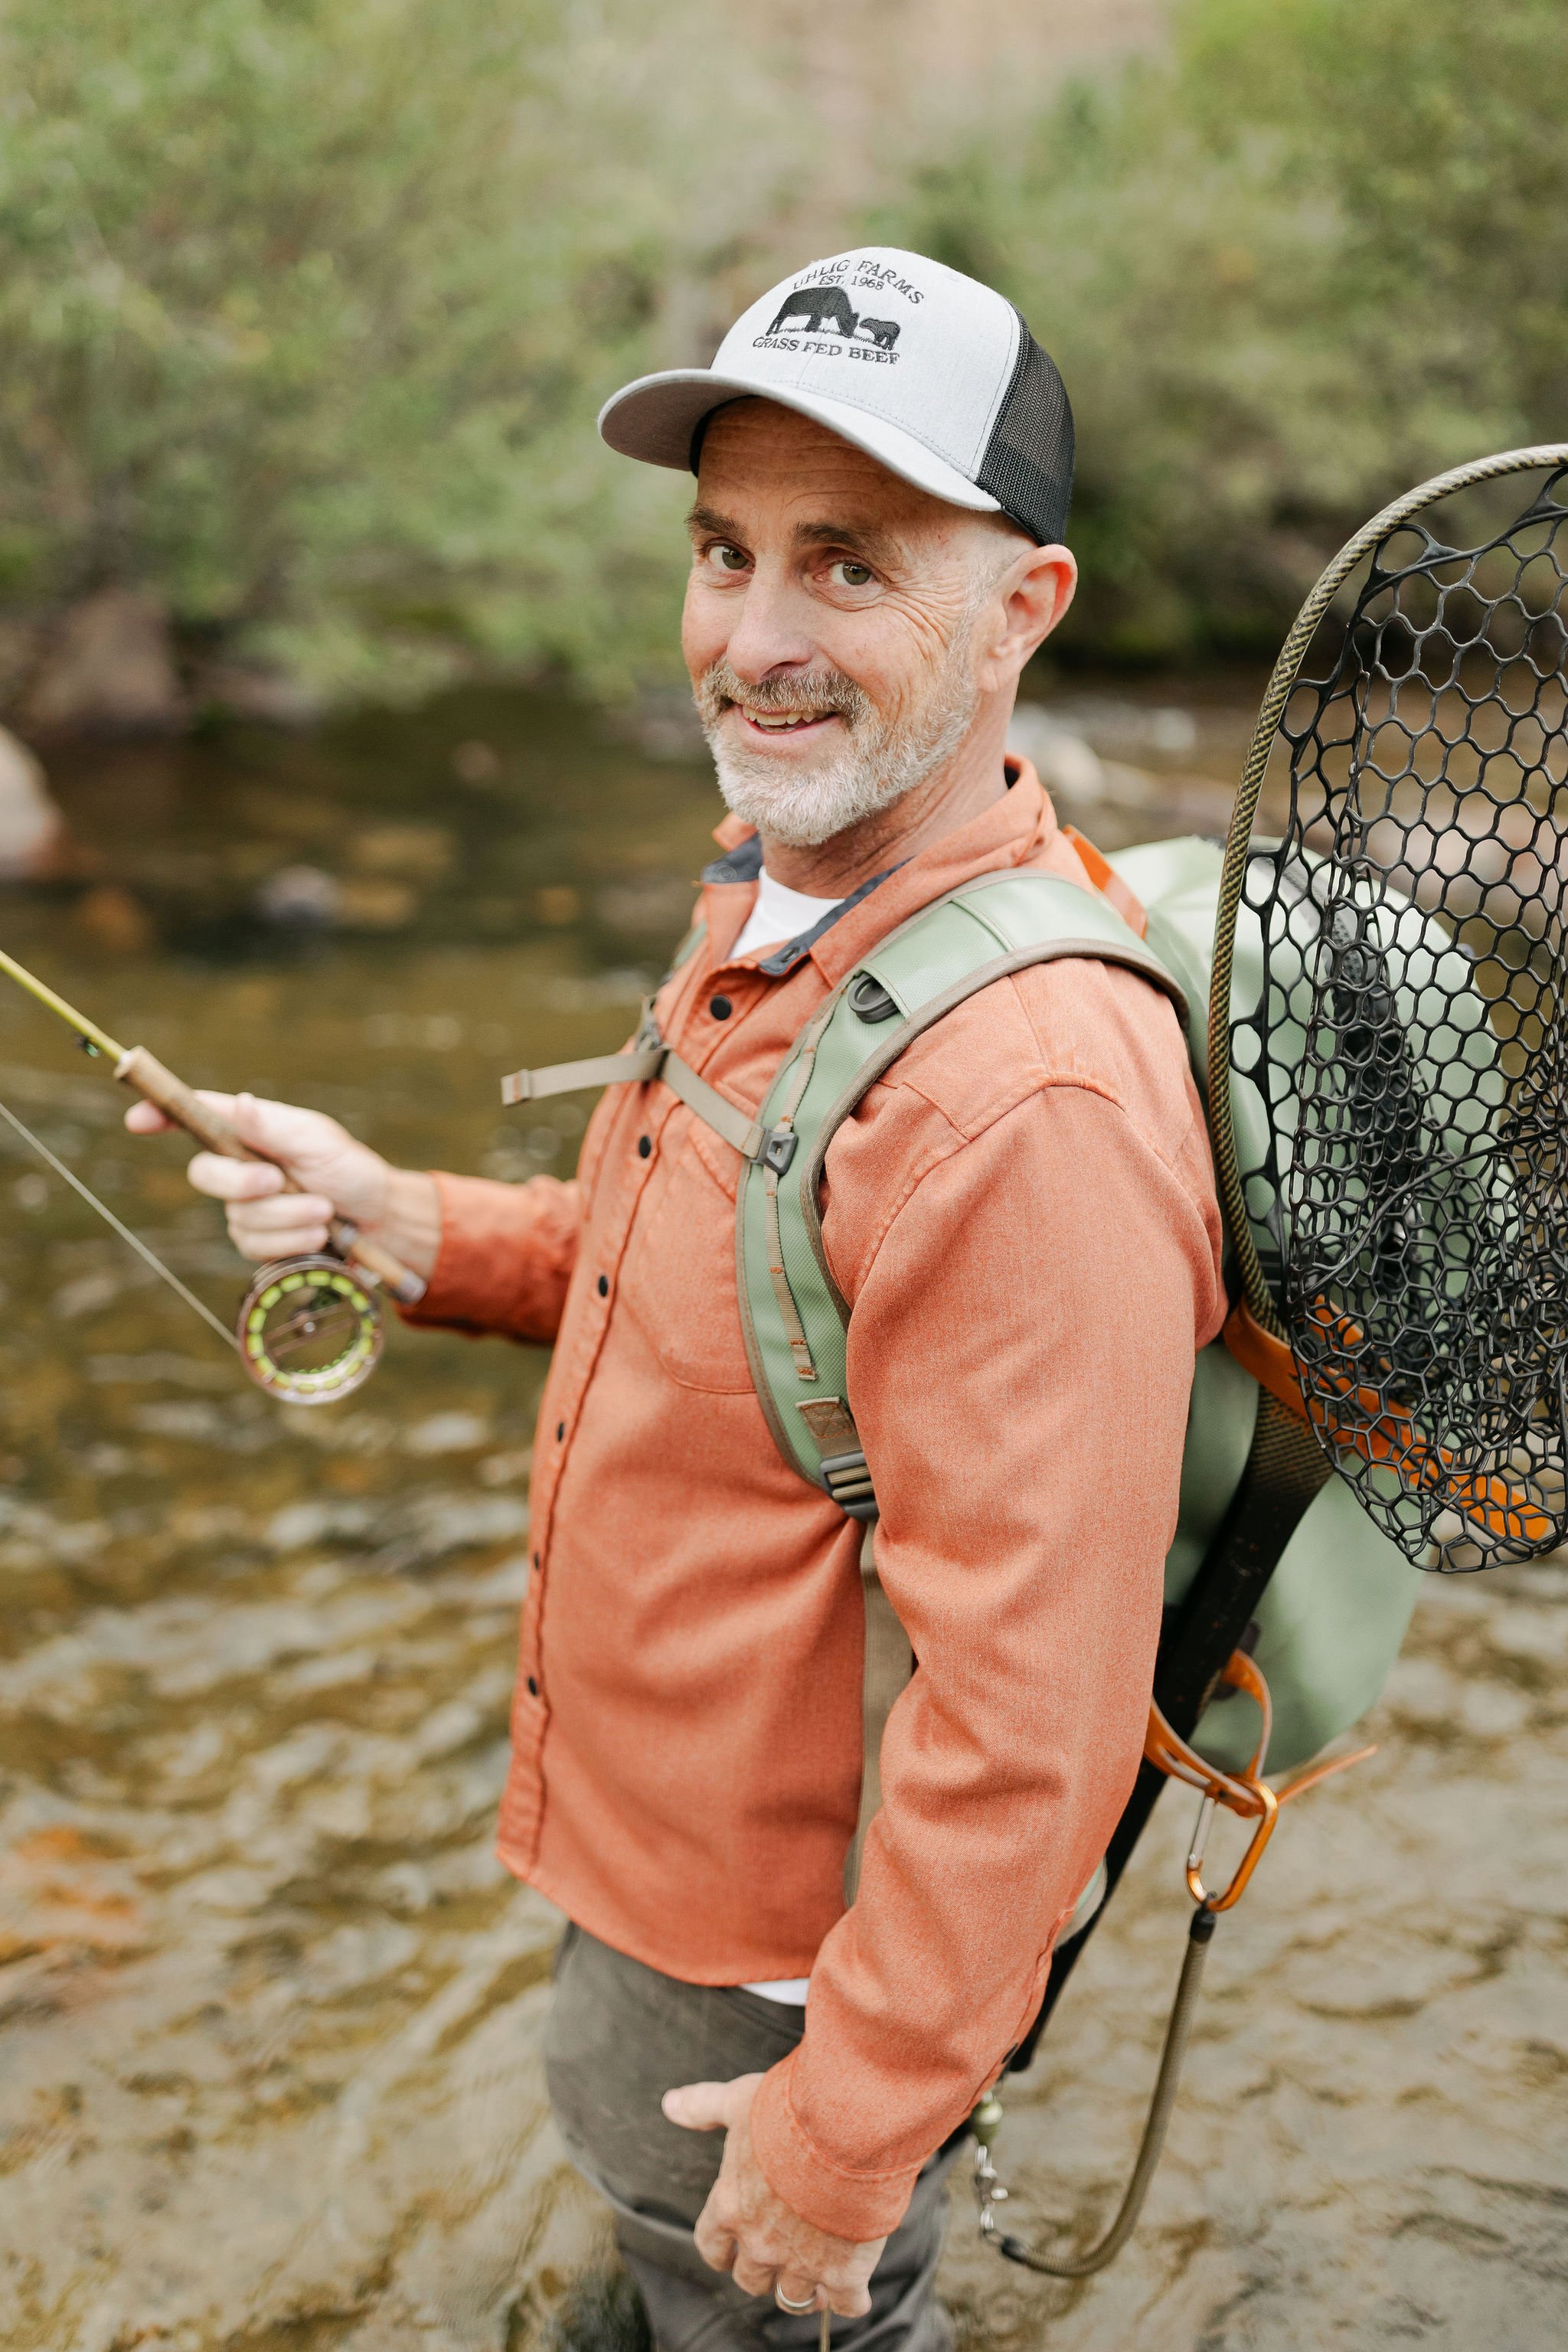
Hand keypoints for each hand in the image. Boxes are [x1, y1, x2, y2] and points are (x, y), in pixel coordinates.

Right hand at [125, 1090, 437, 1274]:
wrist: (377, 1221)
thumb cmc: (349, 1170)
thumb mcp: (319, 1142)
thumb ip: (276, 1128)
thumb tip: (239, 1104)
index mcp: (249, 1131)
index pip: (196, 1118)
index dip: (161, 1115)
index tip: (138, 1120)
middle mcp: (239, 1167)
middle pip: (204, 1174)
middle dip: (242, 1183)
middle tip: (279, 1180)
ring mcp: (244, 1206)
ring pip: (238, 1217)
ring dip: (287, 1215)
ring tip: (324, 1210)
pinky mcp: (257, 1241)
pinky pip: (255, 1246)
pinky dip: (292, 1239)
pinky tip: (319, 1234)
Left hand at [663, 2074, 885, 2319]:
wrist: (847, 2128)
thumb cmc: (789, 2111)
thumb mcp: (739, 2101)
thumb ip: (704, 2106)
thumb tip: (670, 2104)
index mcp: (730, 2206)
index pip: (712, 2247)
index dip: (723, 2250)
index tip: (733, 2248)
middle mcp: (760, 2243)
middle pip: (751, 2280)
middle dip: (764, 2270)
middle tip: (782, 2252)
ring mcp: (801, 2263)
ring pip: (794, 2297)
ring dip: (806, 2288)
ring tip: (821, 2273)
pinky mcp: (843, 2273)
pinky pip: (846, 2304)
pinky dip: (852, 2299)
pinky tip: (857, 2285)